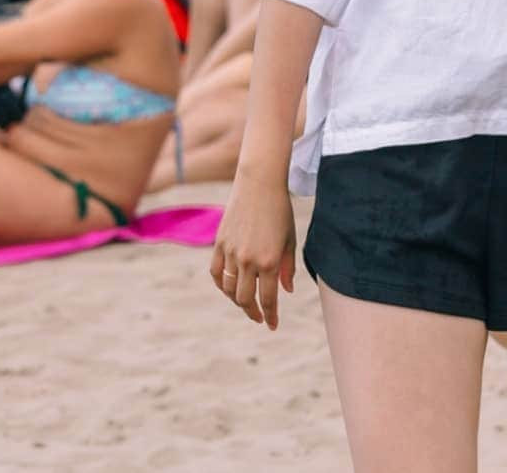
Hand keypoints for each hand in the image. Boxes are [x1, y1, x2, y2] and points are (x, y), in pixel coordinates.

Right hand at [210, 169, 295, 329]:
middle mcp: (248, 260)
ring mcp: (232, 252)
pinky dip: (222, 284)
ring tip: (247, 303)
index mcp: (269, 261)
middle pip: (246, 299)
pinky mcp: (220, 243)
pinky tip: (230, 287)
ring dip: (238, 301)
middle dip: (254, 313)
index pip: (268, 299)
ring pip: (230, 289)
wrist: (259, 182)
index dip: (270, 316)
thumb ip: (287, 267)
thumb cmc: (280, 209)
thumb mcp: (289, 239)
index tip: (272, 325)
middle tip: (260, 317)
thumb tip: (286, 290)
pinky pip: (217, 272)